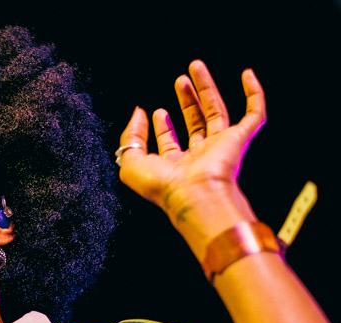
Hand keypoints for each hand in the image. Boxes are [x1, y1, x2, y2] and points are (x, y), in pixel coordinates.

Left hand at [116, 60, 265, 260]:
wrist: (194, 194)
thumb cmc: (162, 185)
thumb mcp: (130, 160)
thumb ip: (130, 136)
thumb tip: (138, 113)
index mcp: (175, 166)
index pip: (170, 142)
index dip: (163, 126)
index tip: (155, 111)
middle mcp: (199, 156)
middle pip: (195, 122)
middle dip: (186, 100)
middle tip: (180, 79)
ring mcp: (221, 147)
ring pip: (217, 112)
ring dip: (207, 88)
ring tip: (195, 66)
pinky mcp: (240, 139)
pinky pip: (255, 114)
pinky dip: (254, 94)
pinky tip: (247, 74)